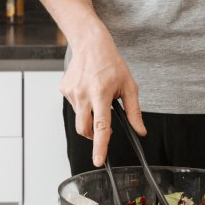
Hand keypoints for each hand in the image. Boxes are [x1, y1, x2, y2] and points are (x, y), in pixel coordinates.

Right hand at [60, 27, 145, 166]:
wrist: (90, 44)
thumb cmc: (111, 64)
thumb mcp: (129, 86)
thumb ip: (134, 112)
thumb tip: (140, 131)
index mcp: (101, 94)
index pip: (100, 126)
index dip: (100, 146)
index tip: (98, 160)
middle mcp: (83, 94)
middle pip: (84, 129)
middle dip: (93, 135)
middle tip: (104, 125)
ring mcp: (71, 92)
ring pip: (79, 118)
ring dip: (89, 116)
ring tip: (97, 97)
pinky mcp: (63, 89)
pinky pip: (74, 107)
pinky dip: (82, 105)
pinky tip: (88, 90)